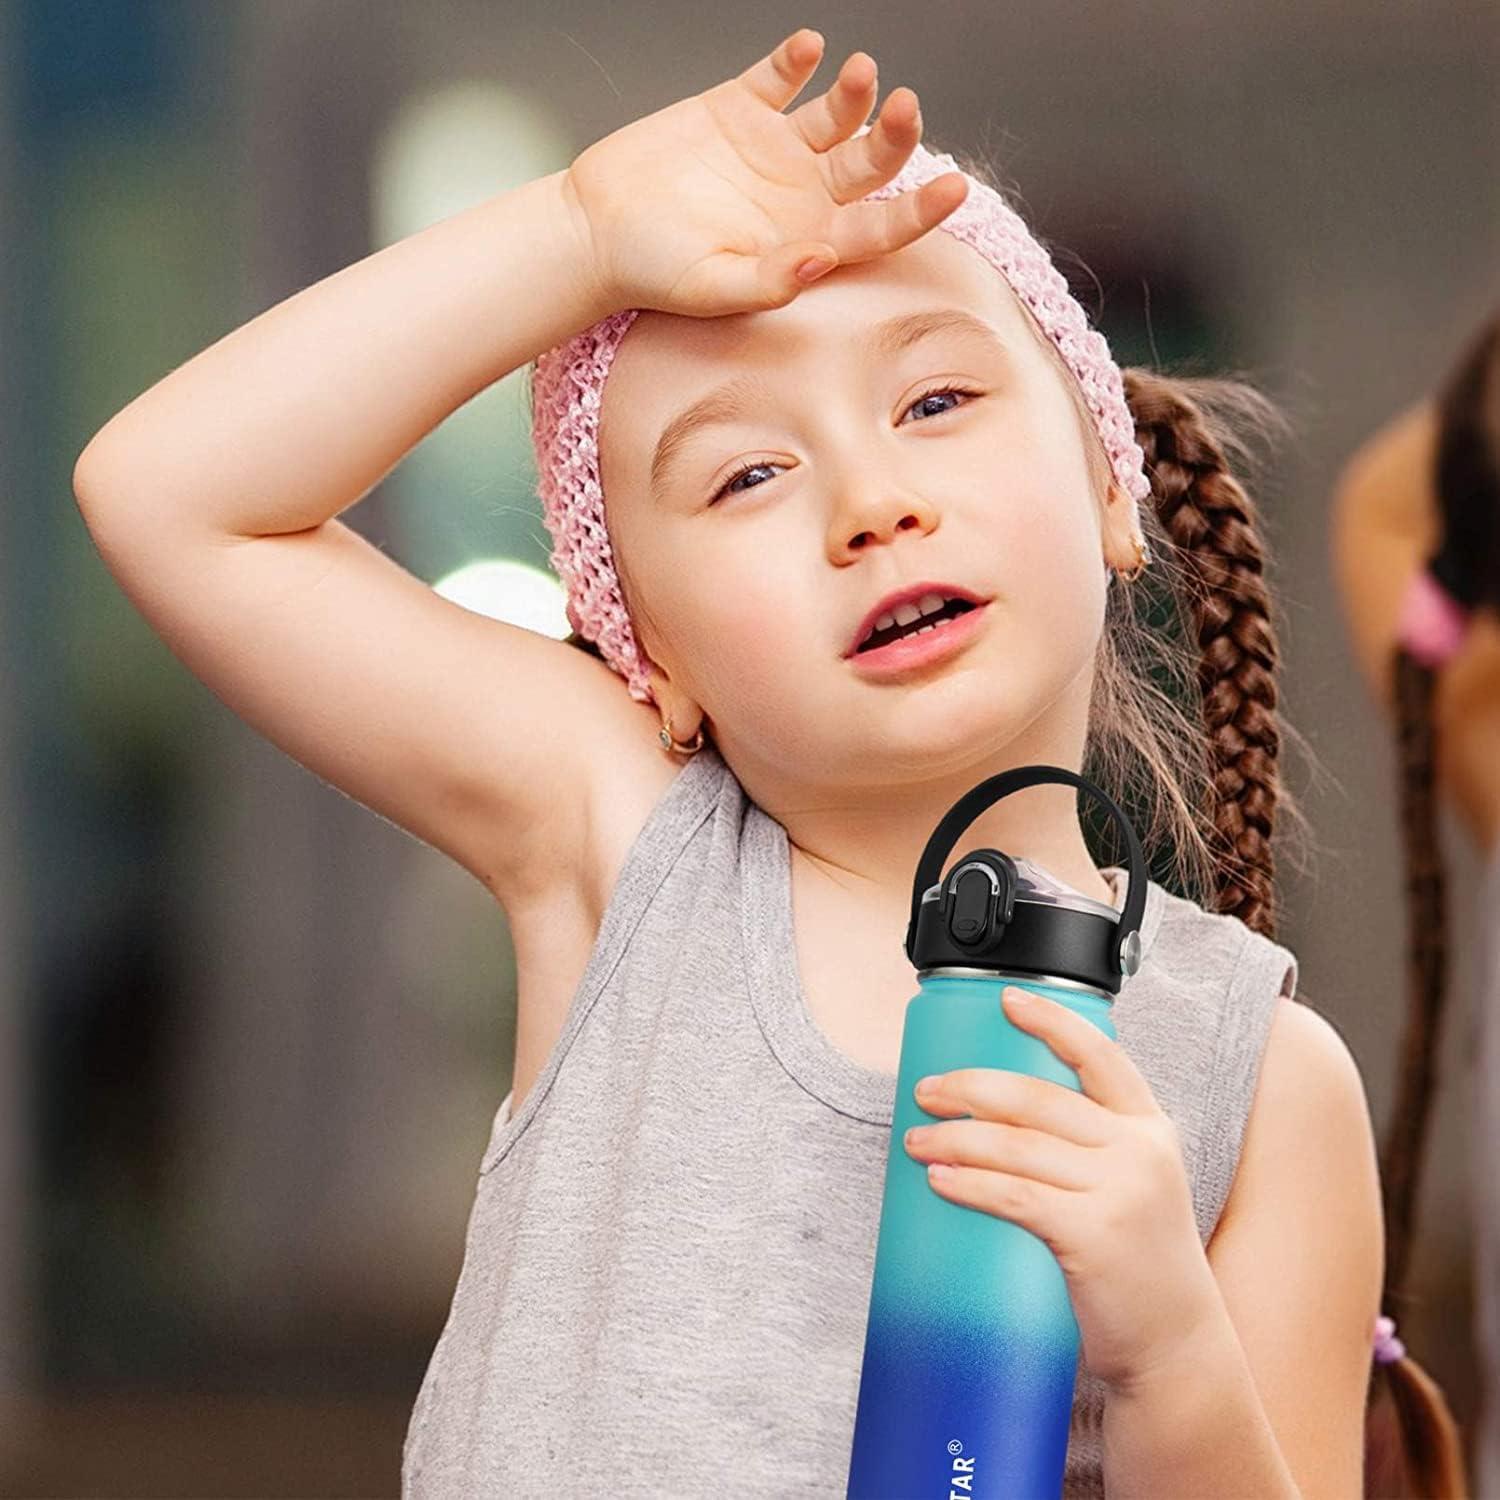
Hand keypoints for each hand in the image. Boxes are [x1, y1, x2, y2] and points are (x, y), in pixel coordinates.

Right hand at [560, 27, 967, 319]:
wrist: (595, 229)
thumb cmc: (652, 273)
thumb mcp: (711, 288)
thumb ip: (769, 280)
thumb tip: (822, 258)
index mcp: (809, 241)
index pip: (881, 227)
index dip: (921, 210)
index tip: (955, 187)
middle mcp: (803, 194)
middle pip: (872, 162)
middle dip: (896, 134)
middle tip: (905, 106)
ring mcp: (774, 147)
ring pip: (837, 112)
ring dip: (855, 91)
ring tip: (859, 72)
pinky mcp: (739, 107)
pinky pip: (780, 75)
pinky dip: (797, 58)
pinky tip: (808, 49)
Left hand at [903, 986, 1223, 1393]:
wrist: (1177, 1346)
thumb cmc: (1140, 1264)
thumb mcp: (1136, 1184)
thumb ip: (1092, 1145)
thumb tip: (1001, 1114)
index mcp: (1150, 1128)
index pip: (1101, 1056)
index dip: (1052, 1022)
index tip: (1007, 999)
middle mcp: (1140, 1151)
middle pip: (1037, 1097)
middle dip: (971, 1087)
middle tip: (927, 1092)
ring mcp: (1120, 1192)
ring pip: (1016, 1145)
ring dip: (955, 1137)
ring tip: (917, 1139)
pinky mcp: (1094, 1236)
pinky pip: (1014, 1196)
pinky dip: (969, 1183)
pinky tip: (940, 1179)